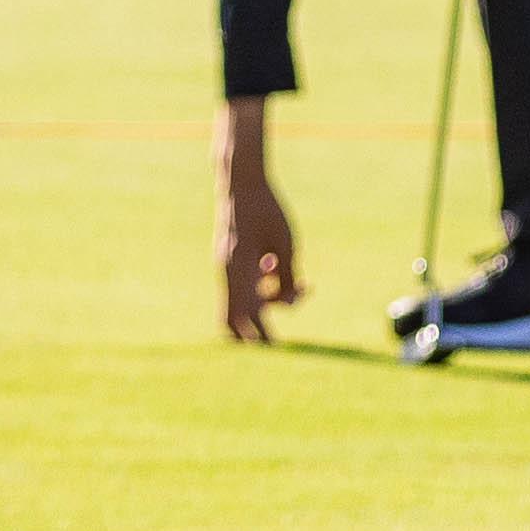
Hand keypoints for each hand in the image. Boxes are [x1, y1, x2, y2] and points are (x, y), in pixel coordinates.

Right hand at [215, 98, 301, 340]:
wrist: (241, 181)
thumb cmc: (267, 209)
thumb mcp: (286, 243)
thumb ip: (287, 276)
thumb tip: (290, 303)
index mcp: (239, 267)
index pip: (246, 314)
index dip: (261, 336)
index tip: (279, 350)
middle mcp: (227, 270)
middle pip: (235, 317)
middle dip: (257, 330)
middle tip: (281, 338)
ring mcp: (225, 265)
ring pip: (244, 301)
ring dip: (270, 301)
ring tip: (303, 285)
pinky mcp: (229, 259)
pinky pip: (243, 285)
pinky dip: (263, 287)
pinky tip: (281, 269)